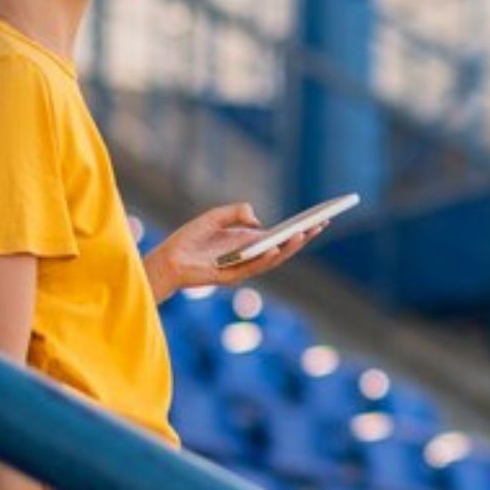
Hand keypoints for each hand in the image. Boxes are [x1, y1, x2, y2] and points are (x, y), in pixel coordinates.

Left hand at [151, 202, 329, 293]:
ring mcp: (243, 268)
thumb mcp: (214, 217)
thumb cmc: (190, 239)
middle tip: (322, 224)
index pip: (280, 237)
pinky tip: (276, 246)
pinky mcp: (231, 276)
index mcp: (249, 243)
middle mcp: (250, 257)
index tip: (320, 218)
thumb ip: (236, 212)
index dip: (300, 229)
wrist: (167, 259)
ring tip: (304, 233)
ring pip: (273, 260)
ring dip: (290, 248)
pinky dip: (266, 258)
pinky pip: (253, 268)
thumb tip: (258, 220)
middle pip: (284, 249)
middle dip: (304, 238)